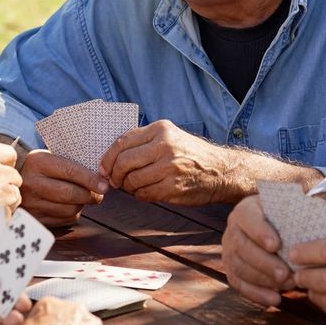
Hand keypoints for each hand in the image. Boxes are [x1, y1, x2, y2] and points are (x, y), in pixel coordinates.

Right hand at [19, 150, 108, 226]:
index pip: (70, 171)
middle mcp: (32, 183)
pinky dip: (73, 214)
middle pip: (70, 194)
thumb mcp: (51, 157)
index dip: (90, 180)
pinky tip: (70, 206)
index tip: (104, 185)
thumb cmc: (41, 167)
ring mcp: (31, 203)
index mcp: (38, 162)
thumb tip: (101, 178)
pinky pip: (63, 220)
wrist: (14, 180)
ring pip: (69, 210)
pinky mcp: (34, 219)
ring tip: (83, 198)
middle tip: (99, 194)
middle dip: (90, 195)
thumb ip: (72, 164)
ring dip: (82, 205)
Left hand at [99, 120, 238, 204]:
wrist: (221, 171)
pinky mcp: (173, 187)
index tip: (104, 167)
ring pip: (132, 181)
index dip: (108, 158)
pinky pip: (144, 194)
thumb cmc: (190, 154)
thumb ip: (143, 142)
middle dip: (114, 175)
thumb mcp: (170, 137)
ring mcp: (170, 167)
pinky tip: (147, 192)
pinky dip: (140, 195)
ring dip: (128, 187)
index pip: (122, 142)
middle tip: (115, 181)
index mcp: (161, 129)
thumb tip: (111, 157)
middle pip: (123, 162)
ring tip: (134, 186)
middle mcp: (165, 146)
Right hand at [223, 195, 293, 306]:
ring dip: (263, 280)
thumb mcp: (289, 210)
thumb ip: (295, 213)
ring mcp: (229, 251)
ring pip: (239, 267)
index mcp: (245, 210)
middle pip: (242, 246)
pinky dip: (256, 294)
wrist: (277, 231)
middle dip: (264, 262)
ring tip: (287, 286)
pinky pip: (239, 284)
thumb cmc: (287, 220)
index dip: (259, 232)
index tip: (276, 245)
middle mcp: (233, 229)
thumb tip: (310, 214)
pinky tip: (275, 299)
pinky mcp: (231, 270)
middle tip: (286, 274)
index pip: (248, 218)